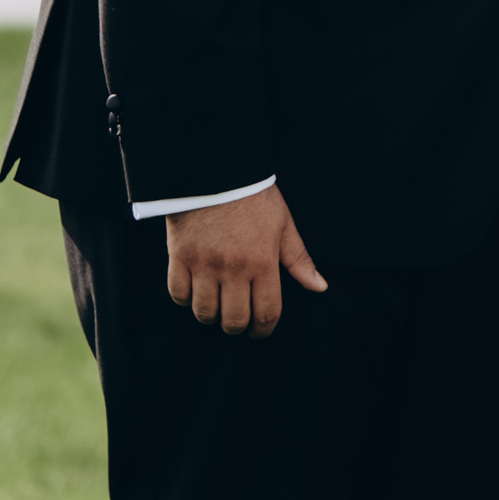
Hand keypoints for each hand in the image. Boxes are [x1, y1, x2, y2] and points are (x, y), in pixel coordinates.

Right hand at [164, 185, 326, 337]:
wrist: (214, 169)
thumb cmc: (253, 197)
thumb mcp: (283, 225)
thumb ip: (299, 260)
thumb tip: (319, 287)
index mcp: (263, 261)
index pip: (267, 313)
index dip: (264, 330)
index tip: (260, 331)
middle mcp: (234, 267)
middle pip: (234, 321)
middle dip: (238, 327)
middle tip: (238, 321)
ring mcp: (204, 264)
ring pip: (205, 313)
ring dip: (212, 316)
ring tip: (217, 306)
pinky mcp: (179, 257)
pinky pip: (179, 295)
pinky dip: (186, 300)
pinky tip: (196, 291)